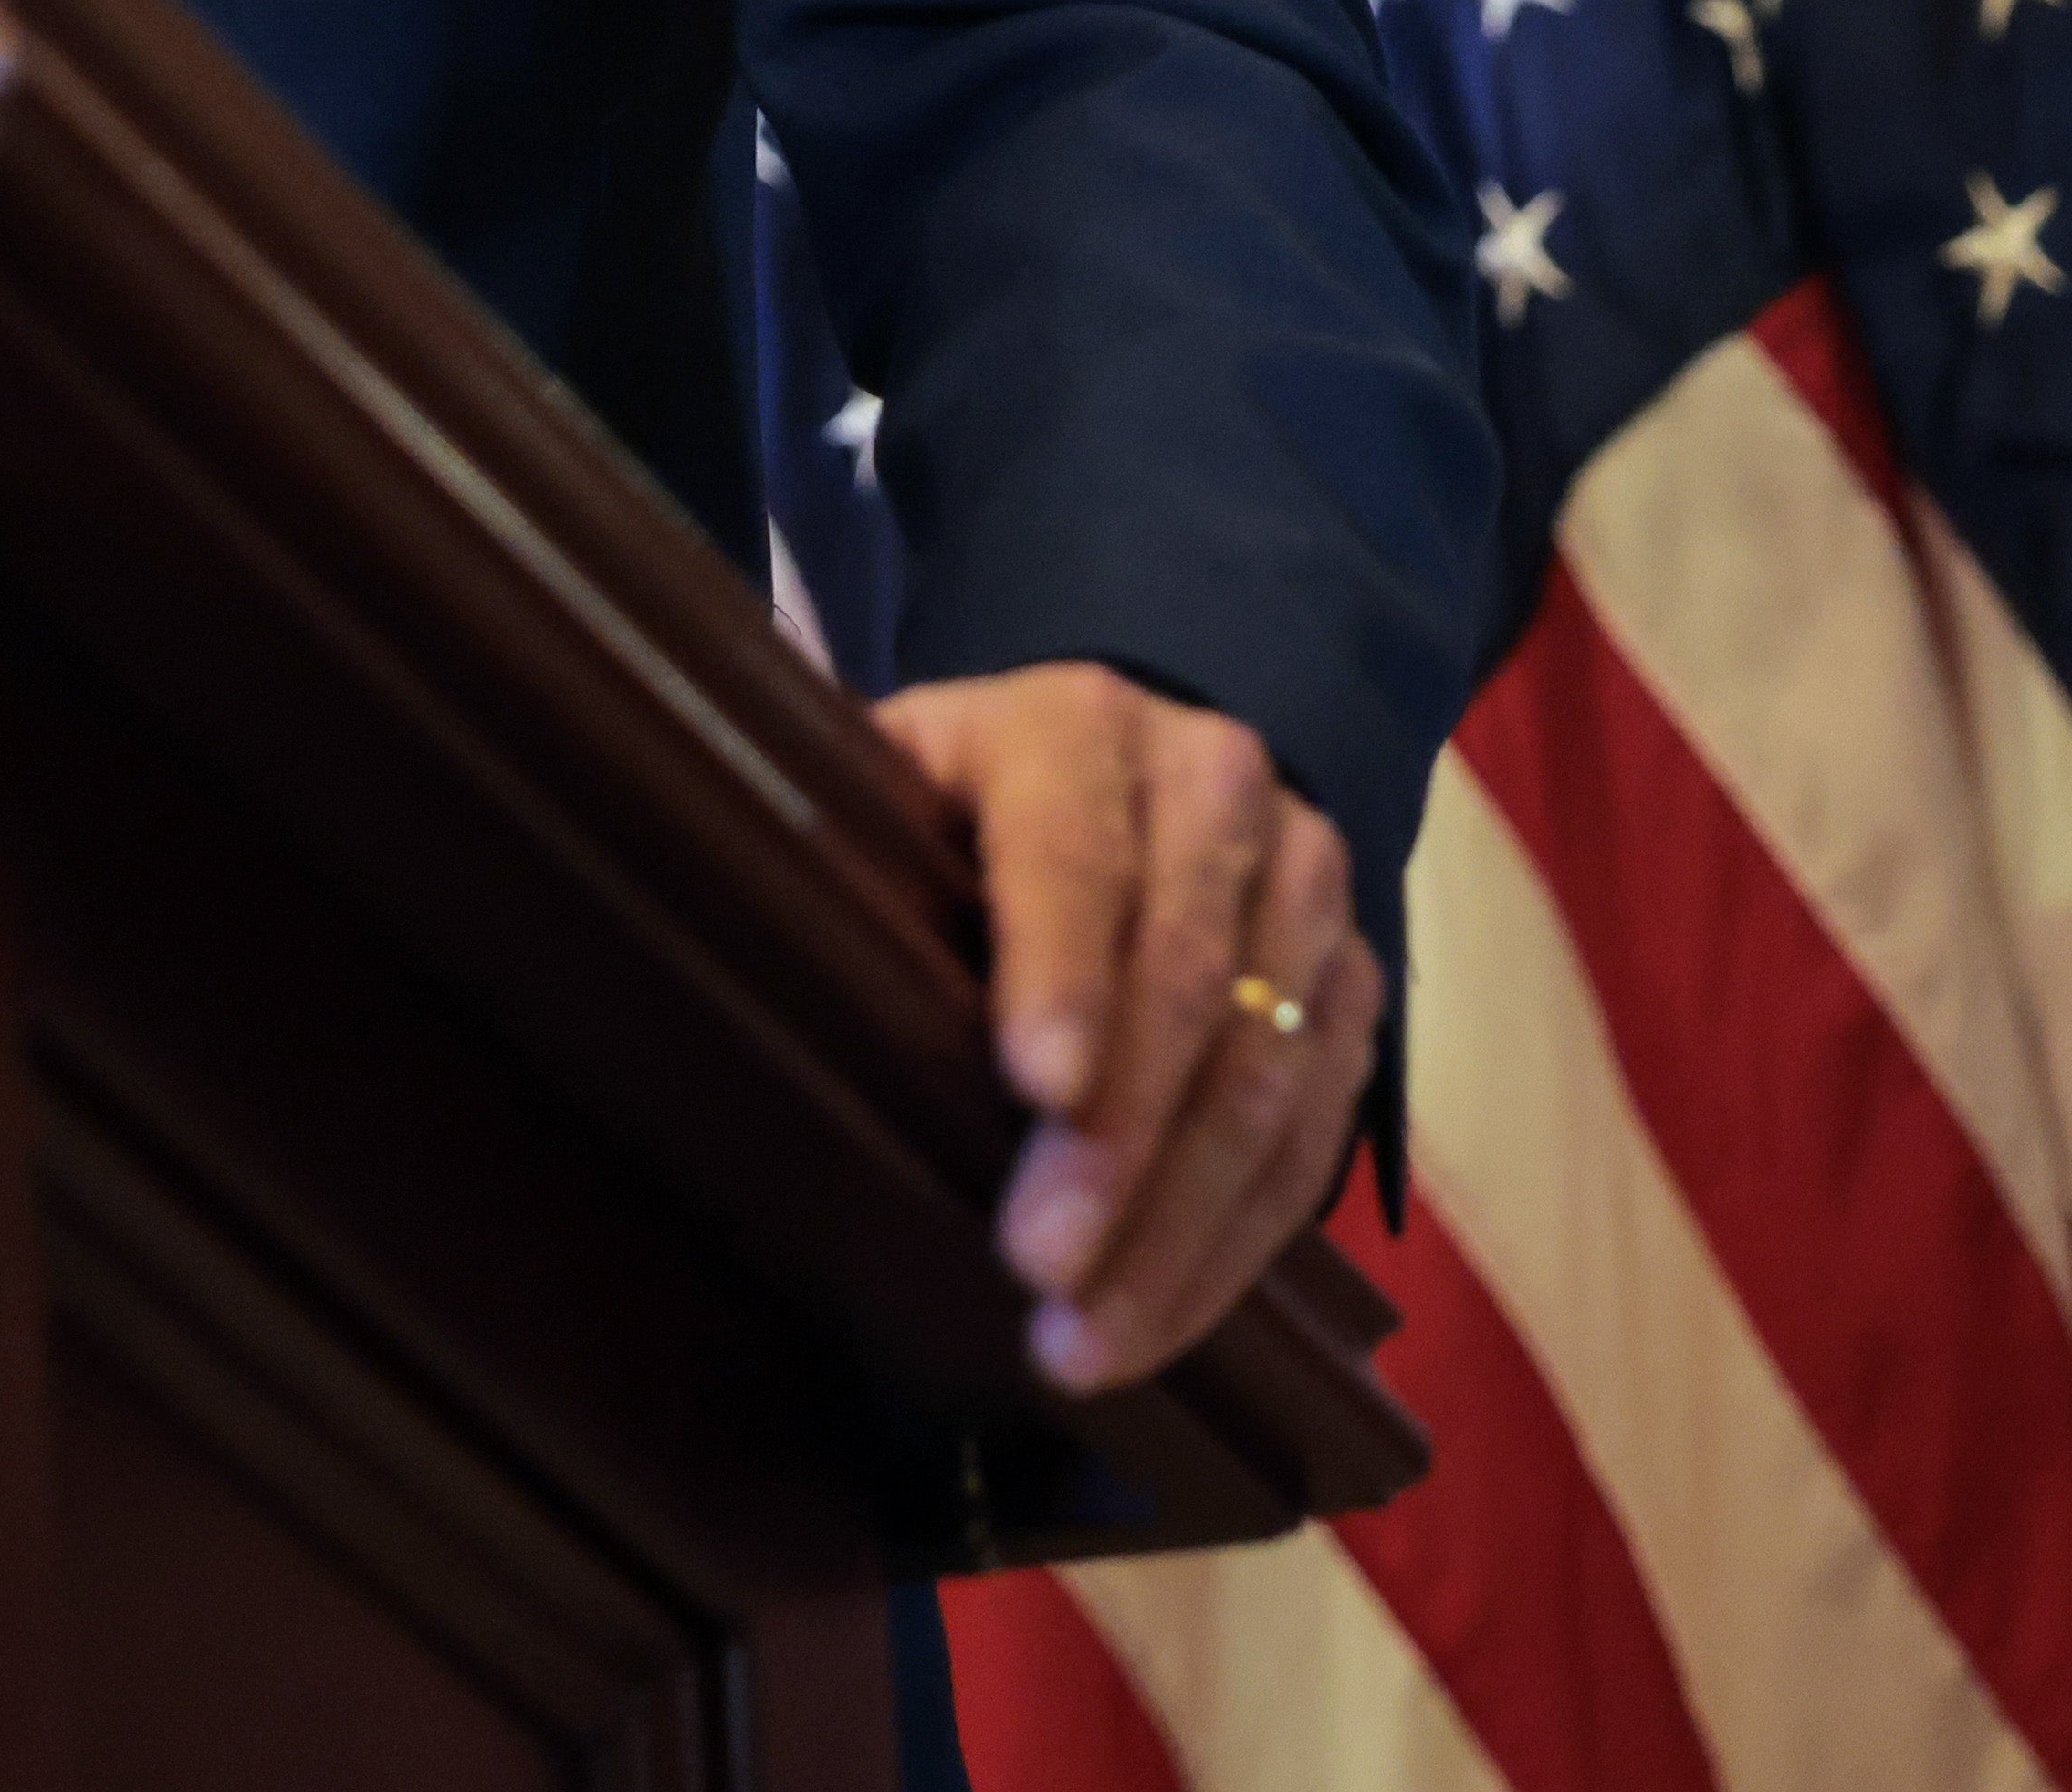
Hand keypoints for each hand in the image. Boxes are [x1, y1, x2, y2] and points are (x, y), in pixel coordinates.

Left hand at [868, 659, 1377, 1392]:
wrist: (1139, 769)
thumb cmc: (967, 803)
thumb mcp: (896, 781)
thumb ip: (838, 839)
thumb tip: (718, 905)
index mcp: (1077, 730)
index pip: (1074, 850)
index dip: (1059, 968)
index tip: (1034, 1086)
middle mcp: (1215, 790)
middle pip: (1185, 977)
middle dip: (1118, 1141)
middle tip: (1041, 1269)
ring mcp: (1305, 891)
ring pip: (1268, 1071)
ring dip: (1181, 1224)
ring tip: (1088, 1341)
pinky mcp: (1353, 989)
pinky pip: (1315, 1131)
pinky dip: (1240, 1241)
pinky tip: (1161, 1319)